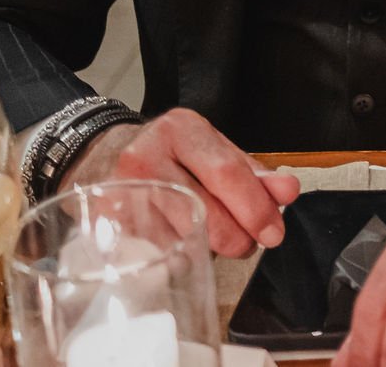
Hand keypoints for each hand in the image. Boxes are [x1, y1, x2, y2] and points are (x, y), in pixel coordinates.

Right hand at [62, 109, 300, 258]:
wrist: (97, 156)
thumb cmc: (166, 155)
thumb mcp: (210, 151)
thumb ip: (251, 173)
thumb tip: (287, 192)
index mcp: (181, 130)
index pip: (227, 172)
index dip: (255, 207)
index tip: (274, 232)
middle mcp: (146, 156)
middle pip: (204, 210)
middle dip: (237, 237)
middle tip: (247, 244)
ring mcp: (121, 192)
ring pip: (180, 238)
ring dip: (209, 249)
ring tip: (212, 239)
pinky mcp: (106, 224)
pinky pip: (156, 253)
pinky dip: (179, 255)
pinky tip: (182, 243)